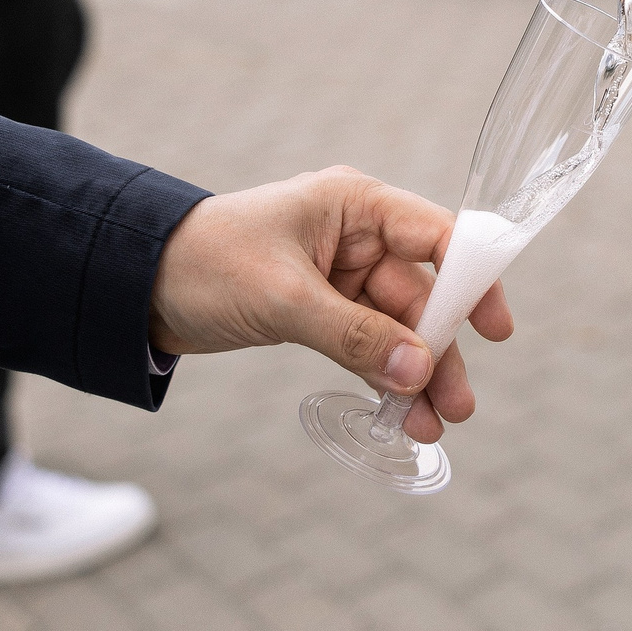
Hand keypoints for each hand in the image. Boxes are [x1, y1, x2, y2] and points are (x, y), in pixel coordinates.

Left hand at [148, 166, 511, 443]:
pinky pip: (368, 344)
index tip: (495, 328)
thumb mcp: (282, 298)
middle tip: (457, 406)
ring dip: (415, 375)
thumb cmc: (205, 263)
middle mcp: (357, 236)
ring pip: (398, 329)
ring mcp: (341, 276)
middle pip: (421, 295)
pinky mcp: (322, 310)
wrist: (136, 285)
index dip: (472, 279)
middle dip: (439, 351)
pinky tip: (397, 413)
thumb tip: (417, 371)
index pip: (436, 235)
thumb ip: (353, 335)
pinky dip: (382, 377)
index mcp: (354, 205)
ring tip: (432, 425)